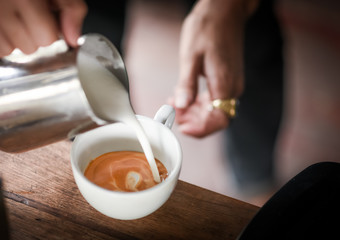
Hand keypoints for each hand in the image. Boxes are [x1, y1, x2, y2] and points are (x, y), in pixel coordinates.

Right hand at [0, 0, 86, 56]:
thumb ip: (71, 9)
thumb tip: (73, 38)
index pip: (47, 39)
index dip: (51, 29)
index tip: (47, 17)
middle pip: (27, 48)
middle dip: (34, 35)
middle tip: (31, 14)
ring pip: (4, 49)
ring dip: (13, 38)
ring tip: (15, 16)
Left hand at [171, 0, 257, 136]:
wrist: (223, 11)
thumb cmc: (207, 28)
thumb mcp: (190, 56)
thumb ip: (186, 84)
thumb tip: (182, 106)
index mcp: (225, 83)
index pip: (219, 119)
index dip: (202, 129)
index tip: (183, 128)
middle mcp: (232, 87)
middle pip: (216, 118)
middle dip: (194, 122)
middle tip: (174, 116)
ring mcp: (231, 84)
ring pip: (214, 110)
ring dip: (194, 113)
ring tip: (175, 106)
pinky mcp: (226, 79)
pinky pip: (214, 99)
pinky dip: (198, 103)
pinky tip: (184, 98)